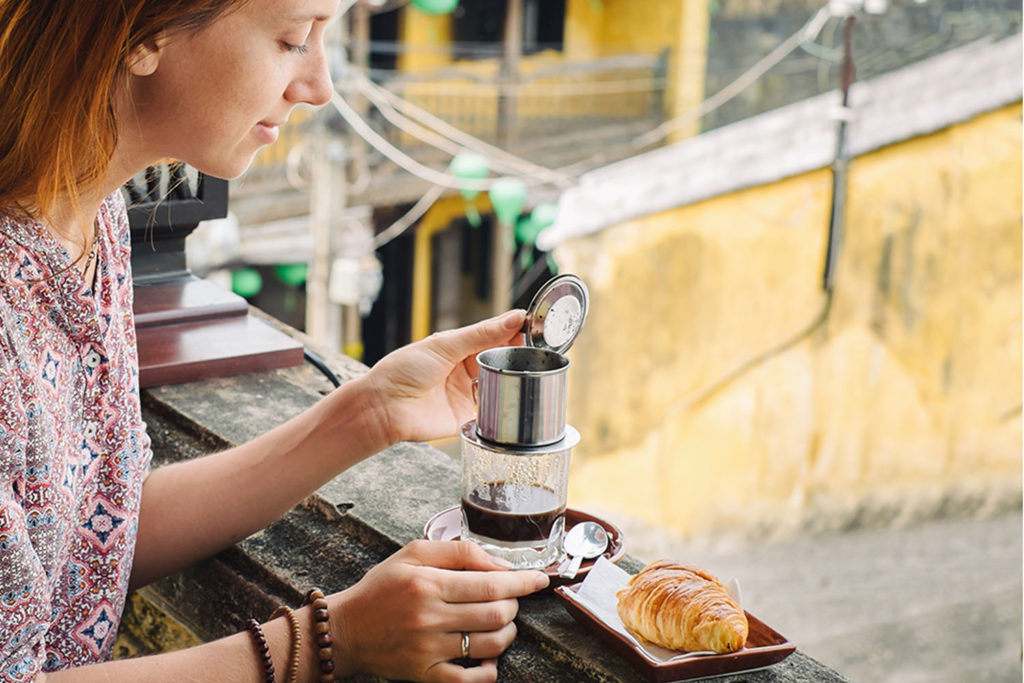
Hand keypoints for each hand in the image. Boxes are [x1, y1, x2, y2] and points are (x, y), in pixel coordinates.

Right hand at [329, 540, 548, 681]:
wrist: (346, 630)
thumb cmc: (381, 588)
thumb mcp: (413, 554)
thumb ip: (458, 552)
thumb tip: (500, 565)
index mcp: (428, 583)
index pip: (491, 584)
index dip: (522, 583)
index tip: (539, 580)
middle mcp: (429, 617)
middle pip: (495, 614)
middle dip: (513, 605)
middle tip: (510, 599)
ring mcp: (428, 650)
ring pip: (489, 645)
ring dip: (506, 633)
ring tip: (500, 622)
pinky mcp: (425, 674)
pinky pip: (470, 680)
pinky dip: (489, 670)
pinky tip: (487, 657)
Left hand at [362, 310, 524, 444]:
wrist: (384, 407)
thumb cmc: (402, 371)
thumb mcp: (444, 345)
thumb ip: (481, 334)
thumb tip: (514, 317)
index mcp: (459, 348)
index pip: (495, 337)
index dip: (515, 331)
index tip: (536, 326)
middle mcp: (466, 371)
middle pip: (502, 361)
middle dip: (519, 356)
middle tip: (539, 349)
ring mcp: (468, 395)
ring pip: (502, 386)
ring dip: (515, 380)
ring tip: (532, 372)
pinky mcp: (469, 418)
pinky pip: (494, 413)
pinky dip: (505, 406)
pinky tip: (518, 398)